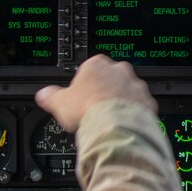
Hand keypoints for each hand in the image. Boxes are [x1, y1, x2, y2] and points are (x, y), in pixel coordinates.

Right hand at [35, 55, 156, 132]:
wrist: (114, 126)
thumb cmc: (88, 109)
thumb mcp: (59, 102)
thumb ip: (51, 95)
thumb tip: (43, 95)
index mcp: (96, 64)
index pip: (89, 69)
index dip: (84, 85)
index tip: (81, 97)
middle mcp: (119, 71)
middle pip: (110, 79)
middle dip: (104, 92)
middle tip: (94, 108)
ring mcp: (135, 85)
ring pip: (127, 92)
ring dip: (120, 102)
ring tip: (109, 118)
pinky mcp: (147, 101)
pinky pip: (141, 106)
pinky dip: (134, 114)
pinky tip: (124, 124)